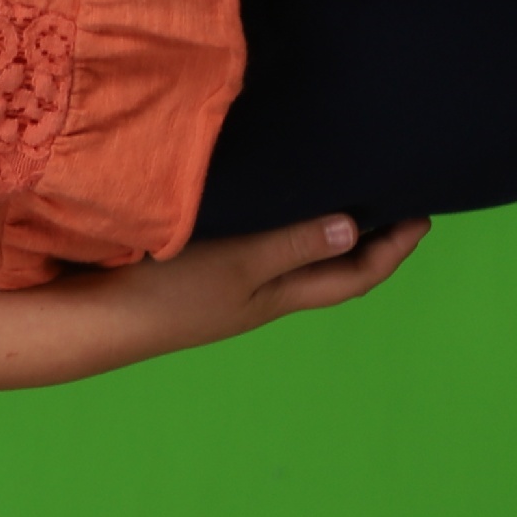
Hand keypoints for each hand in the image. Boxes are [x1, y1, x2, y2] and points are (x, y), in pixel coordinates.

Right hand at [84, 211, 432, 367]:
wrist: (93, 320)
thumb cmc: (166, 293)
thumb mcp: (238, 263)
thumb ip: (294, 244)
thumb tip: (355, 227)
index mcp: (277, 297)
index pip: (353, 277)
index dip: (393, 250)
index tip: (423, 216)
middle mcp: (259, 295)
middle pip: (329, 271)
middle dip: (366, 240)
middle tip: (391, 201)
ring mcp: (226, 289)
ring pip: (293, 260)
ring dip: (322, 232)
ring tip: (338, 196)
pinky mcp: (196, 275)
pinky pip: (258, 251)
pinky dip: (280, 229)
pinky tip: (267, 207)